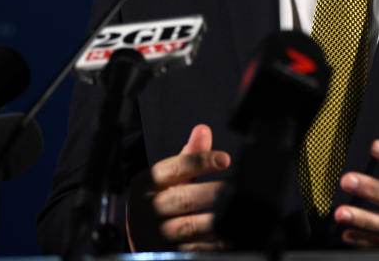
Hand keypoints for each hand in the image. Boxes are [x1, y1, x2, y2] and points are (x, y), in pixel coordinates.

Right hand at [125, 124, 231, 250]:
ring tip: (235, 208)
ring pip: (188, 226)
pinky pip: (194, 248)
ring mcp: (155, 234)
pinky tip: (229, 232)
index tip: (225, 159)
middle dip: (212, 192)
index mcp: (145, 183)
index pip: (175, 168)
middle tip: (236, 186)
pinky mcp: (167, 253)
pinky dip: (213, 242)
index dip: (201, 162)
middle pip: (182, 198)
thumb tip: (202, 130)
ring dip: (215, 218)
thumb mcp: (167, 178)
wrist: (141, 237)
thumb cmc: (158, 200)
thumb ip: (188, 156)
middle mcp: (145, 209)